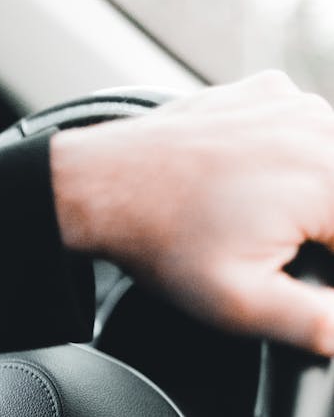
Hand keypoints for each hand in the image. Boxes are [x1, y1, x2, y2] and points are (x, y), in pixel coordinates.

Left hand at [50, 70, 333, 354]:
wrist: (104, 186)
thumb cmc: (165, 242)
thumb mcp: (243, 303)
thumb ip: (314, 323)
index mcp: (328, 181)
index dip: (327, 270)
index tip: (298, 274)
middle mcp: (322, 129)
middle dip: (320, 237)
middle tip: (268, 252)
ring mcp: (295, 102)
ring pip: (328, 167)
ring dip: (311, 202)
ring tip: (251, 224)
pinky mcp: (269, 93)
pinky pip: (304, 134)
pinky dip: (288, 163)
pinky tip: (244, 190)